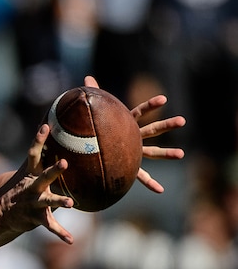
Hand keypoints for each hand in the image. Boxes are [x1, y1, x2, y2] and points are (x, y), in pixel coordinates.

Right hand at [0, 124, 74, 248]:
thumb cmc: (17, 188)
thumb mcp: (25, 170)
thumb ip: (39, 156)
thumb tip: (46, 131)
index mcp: (29, 173)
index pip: (33, 153)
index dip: (39, 139)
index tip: (46, 127)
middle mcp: (31, 186)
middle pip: (43, 176)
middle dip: (53, 170)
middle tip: (64, 163)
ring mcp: (33, 202)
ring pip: (48, 201)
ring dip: (59, 201)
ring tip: (71, 203)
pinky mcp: (36, 218)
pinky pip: (50, 226)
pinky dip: (61, 233)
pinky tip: (71, 240)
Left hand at [83, 76, 185, 193]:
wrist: (88, 151)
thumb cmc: (91, 129)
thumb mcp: (93, 112)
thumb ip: (92, 94)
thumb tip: (87, 78)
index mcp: (124, 124)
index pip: (139, 112)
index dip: (150, 105)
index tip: (164, 99)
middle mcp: (132, 137)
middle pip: (152, 130)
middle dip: (166, 125)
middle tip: (182, 120)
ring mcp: (133, 152)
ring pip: (152, 152)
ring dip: (166, 153)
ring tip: (181, 153)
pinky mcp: (128, 166)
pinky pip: (140, 176)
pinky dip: (150, 182)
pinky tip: (161, 190)